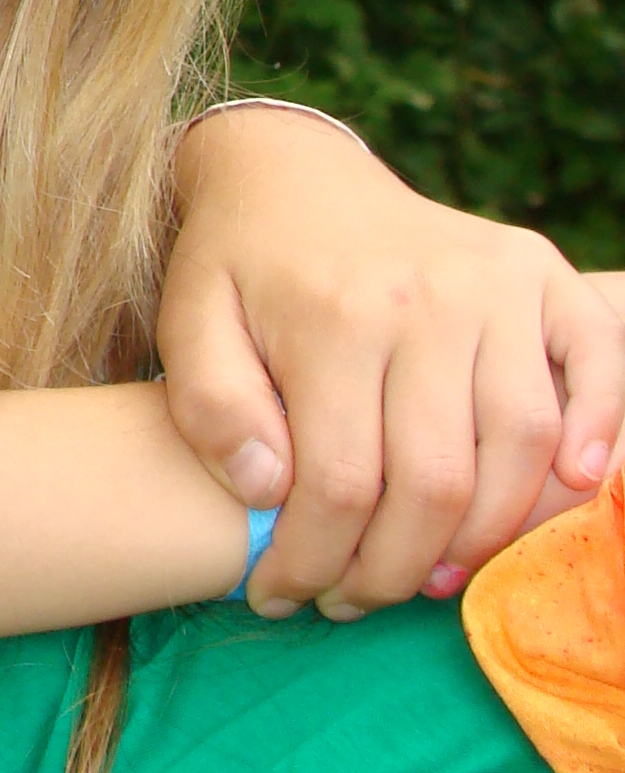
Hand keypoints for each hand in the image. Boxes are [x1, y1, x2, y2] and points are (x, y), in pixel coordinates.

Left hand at [158, 108, 623, 619]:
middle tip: (353, 599)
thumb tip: (269, 491)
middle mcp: (427, 298)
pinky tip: (566, 485)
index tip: (282, 595)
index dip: (315, 560)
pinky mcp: (542, 276)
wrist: (291, 174)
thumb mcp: (188, 324)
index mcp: (334, 315)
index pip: (341, 483)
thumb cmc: (238, 266)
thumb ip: (212, 409)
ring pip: (520, 445)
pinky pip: (597, 364)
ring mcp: (495, 284)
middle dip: (392, 568)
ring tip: (426, 574)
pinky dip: (598, 429)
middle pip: (436, 481)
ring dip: (483, 536)